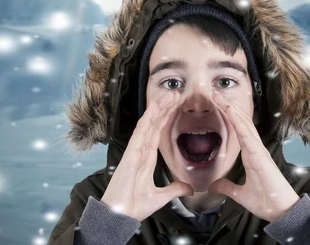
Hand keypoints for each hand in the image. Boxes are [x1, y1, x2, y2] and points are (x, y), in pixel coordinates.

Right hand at [100, 91, 193, 221]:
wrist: (120, 216)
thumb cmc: (134, 206)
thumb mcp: (161, 197)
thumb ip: (174, 190)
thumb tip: (189, 188)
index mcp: (147, 158)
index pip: (158, 132)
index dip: (166, 117)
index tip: (176, 105)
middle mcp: (141, 150)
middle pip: (154, 124)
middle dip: (165, 108)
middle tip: (177, 94)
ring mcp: (135, 150)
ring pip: (148, 123)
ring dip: (158, 108)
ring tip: (170, 95)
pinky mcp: (130, 153)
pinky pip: (140, 132)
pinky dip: (148, 119)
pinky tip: (155, 108)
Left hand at [208, 90, 300, 222]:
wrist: (282, 212)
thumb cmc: (267, 202)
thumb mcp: (240, 195)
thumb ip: (227, 188)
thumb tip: (213, 186)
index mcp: (251, 154)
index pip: (238, 130)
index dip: (229, 116)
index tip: (217, 104)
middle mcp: (255, 149)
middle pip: (241, 122)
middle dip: (228, 107)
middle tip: (214, 93)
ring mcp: (258, 150)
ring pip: (244, 124)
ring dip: (232, 109)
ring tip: (219, 96)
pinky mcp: (260, 156)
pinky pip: (248, 135)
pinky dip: (239, 122)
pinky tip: (231, 112)